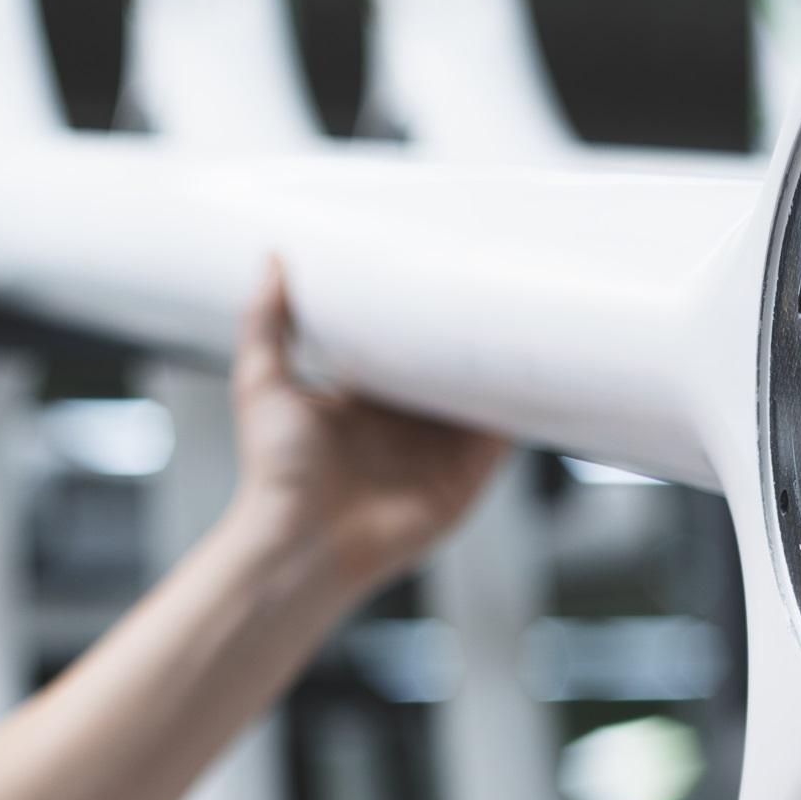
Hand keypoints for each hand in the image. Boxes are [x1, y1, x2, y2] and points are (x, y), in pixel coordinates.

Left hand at [229, 259, 510, 596]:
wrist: (302, 541)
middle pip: (449, 371)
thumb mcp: (263, 382)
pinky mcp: (466, 478)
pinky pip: (504, 437)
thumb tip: (271, 258)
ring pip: (483, 399)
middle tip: (491, 281)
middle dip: (469, 336)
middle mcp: (406, 427)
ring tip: (527, 315)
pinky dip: (523, 409)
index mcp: (365, 402)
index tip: (435, 272)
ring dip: (503, 367)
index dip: (420, 318)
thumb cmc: (277, 474)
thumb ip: (266, 322)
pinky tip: (537, 374)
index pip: (403, 350)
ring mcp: (440, 452)